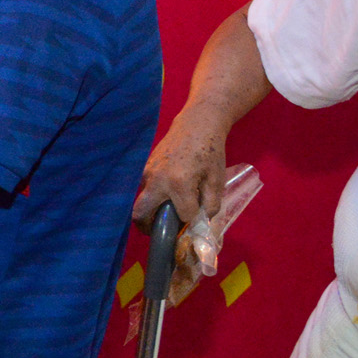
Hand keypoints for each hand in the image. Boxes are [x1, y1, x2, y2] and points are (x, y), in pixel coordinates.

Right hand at [134, 108, 228, 228]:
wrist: (196, 125)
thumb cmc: (211, 152)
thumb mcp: (217, 179)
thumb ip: (211, 203)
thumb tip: (201, 219)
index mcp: (179, 184)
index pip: (183, 214)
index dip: (190, 219)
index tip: (195, 218)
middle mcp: (157, 181)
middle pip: (141, 213)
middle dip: (148, 227)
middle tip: (159, 231)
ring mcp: (147, 174)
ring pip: (141, 201)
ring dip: (150, 210)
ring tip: (166, 211)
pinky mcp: (144, 168)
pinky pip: (144, 189)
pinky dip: (153, 196)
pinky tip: (166, 192)